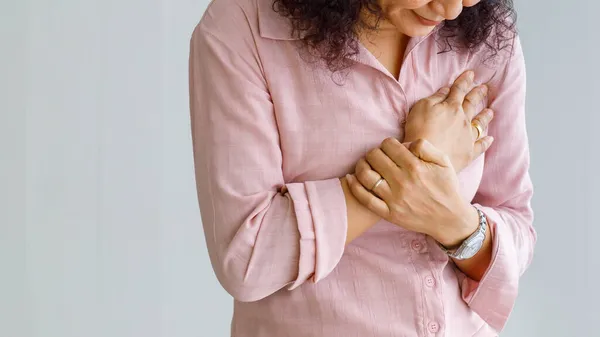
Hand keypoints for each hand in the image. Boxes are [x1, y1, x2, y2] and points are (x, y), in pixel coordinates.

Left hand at [346, 138, 476, 246]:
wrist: (449, 218)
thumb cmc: (446, 187)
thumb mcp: (444, 161)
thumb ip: (425, 146)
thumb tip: (405, 143)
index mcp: (415, 167)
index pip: (388, 145)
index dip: (386, 143)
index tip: (389, 148)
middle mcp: (403, 182)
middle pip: (374, 157)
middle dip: (374, 152)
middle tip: (377, 156)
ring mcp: (394, 199)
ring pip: (365, 175)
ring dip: (361, 165)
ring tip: (364, 164)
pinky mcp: (388, 213)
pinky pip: (365, 199)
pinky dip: (353, 186)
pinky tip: (349, 178)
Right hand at [404, 70, 494, 171]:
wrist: (426, 158)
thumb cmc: (419, 130)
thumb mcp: (421, 108)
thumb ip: (436, 98)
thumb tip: (446, 89)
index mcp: (451, 107)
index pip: (459, 90)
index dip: (464, 81)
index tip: (471, 73)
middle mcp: (463, 120)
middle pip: (471, 104)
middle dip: (477, 94)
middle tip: (484, 88)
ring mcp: (468, 136)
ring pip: (479, 123)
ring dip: (485, 116)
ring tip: (490, 111)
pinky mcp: (469, 153)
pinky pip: (481, 145)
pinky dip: (486, 141)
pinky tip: (490, 138)